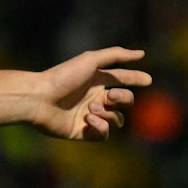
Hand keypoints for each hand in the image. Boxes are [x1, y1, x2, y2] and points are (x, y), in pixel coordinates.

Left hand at [29, 48, 150, 140]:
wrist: (38, 98)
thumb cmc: (62, 77)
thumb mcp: (90, 60)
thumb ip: (116, 55)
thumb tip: (141, 54)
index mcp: (96, 80)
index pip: (122, 79)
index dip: (136, 79)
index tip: (148, 80)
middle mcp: (94, 98)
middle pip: (125, 101)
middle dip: (124, 99)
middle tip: (110, 97)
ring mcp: (89, 116)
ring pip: (117, 120)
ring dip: (110, 114)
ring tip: (91, 109)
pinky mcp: (83, 132)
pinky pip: (104, 134)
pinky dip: (101, 126)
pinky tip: (88, 119)